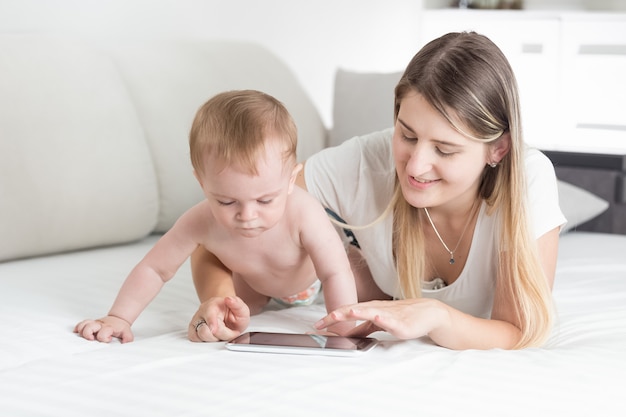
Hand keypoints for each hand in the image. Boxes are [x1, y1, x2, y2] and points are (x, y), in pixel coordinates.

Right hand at [74, 315, 133, 342]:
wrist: (119, 319)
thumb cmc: (121, 328)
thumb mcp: (127, 334)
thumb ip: (127, 339)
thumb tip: (124, 344)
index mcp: (109, 328)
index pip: (103, 333)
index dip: (104, 338)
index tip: (109, 339)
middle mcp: (100, 325)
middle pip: (89, 327)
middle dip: (88, 334)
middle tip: (92, 339)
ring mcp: (95, 324)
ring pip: (84, 324)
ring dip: (82, 331)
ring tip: (85, 336)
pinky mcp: (91, 323)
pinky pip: (81, 323)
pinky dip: (78, 328)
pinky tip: (77, 332)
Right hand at [188, 296, 249, 341]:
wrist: (228, 317)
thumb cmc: (233, 314)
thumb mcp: (241, 309)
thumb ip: (237, 304)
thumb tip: (229, 299)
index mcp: (213, 304)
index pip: (209, 314)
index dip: (211, 323)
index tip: (214, 330)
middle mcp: (202, 312)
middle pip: (204, 330)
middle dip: (219, 336)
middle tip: (229, 333)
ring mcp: (196, 321)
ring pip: (198, 336)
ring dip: (212, 340)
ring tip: (221, 335)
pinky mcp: (193, 330)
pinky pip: (194, 339)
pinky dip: (204, 342)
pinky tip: (213, 338)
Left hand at [315, 298, 446, 339]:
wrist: (427, 313)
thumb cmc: (402, 316)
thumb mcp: (378, 322)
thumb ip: (363, 327)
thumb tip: (347, 334)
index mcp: (369, 308)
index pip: (346, 311)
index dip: (331, 318)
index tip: (317, 325)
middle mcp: (376, 308)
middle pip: (353, 310)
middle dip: (337, 315)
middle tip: (323, 321)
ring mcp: (388, 314)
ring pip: (369, 311)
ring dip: (355, 312)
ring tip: (343, 314)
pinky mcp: (400, 322)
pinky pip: (389, 319)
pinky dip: (382, 317)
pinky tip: (376, 317)